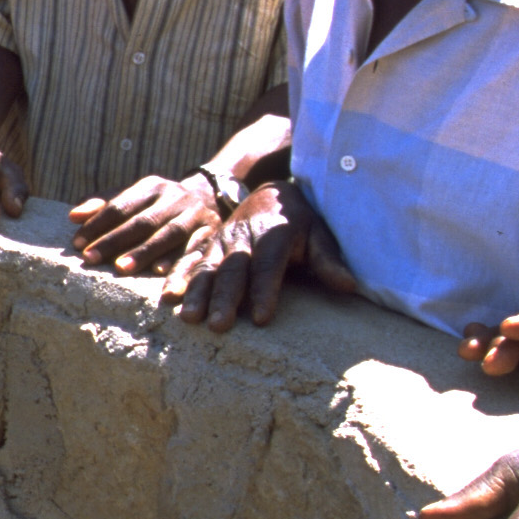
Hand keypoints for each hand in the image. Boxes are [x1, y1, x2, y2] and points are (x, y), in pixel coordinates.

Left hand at [70, 172, 220, 272]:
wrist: (210, 198)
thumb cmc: (159, 205)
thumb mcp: (135, 198)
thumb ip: (104, 206)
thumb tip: (73, 216)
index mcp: (152, 187)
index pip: (120, 205)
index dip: (98, 224)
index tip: (78, 244)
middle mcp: (175, 198)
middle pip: (143, 221)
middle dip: (116, 240)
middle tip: (91, 258)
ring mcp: (195, 215)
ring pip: (169, 235)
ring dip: (145, 253)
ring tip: (122, 269)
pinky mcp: (212, 233)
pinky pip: (194, 251)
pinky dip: (178, 264)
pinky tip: (163, 275)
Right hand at [163, 179, 356, 330]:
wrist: (271, 192)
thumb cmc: (299, 222)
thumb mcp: (319, 234)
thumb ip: (329, 261)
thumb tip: (349, 286)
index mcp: (274, 234)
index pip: (268, 266)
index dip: (265, 291)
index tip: (262, 318)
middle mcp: (243, 237)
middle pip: (233, 270)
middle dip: (225, 298)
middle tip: (219, 325)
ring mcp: (222, 241)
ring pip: (207, 267)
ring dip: (197, 294)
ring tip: (190, 319)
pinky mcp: (208, 245)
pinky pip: (190, 261)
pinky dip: (179, 278)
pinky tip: (169, 298)